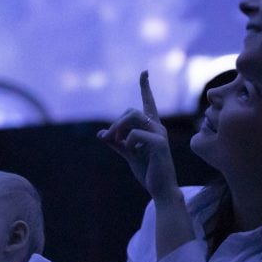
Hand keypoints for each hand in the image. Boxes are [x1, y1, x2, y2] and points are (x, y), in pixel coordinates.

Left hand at [97, 71, 179, 201]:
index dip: (145, 86)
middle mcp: (158, 127)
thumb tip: (100, 134)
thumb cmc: (148, 172)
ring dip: (118, 128)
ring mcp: (160, 134)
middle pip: (131, 111)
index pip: (148, 102)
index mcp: (152, 128)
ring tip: (114, 142)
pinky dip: (127, 142)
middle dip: (116, 123)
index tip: (144, 72)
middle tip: (108, 139)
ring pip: (132, 116)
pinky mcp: (159, 143)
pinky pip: (134, 134)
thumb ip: (116, 144)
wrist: (161, 189)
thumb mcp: (129, 154)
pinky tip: (132, 152)